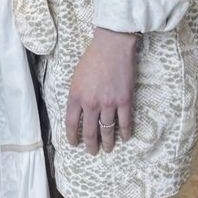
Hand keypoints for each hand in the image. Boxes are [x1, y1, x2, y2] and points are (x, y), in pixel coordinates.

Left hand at [65, 28, 136, 154]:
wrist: (112, 45)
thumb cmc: (93, 57)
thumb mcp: (76, 76)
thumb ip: (76, 95)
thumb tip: (78, 112)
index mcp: (76, 96)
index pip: (71, 124)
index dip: (73, 137)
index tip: (74, 143)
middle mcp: (90, 103)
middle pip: (89, 132)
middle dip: (90, 145)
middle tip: (92, 152)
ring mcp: (108, 103)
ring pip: (107, 131)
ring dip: (108, 143)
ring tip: (108, 148)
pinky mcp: (124, 101)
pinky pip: (125, 123)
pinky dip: (125, 133)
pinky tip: (124, 138)